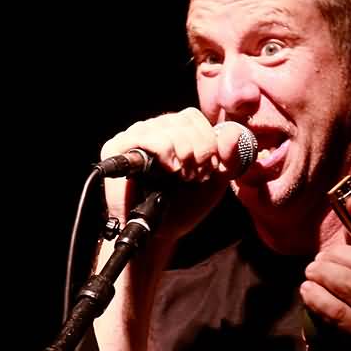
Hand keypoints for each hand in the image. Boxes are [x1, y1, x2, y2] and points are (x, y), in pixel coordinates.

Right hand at [100, 108, 248, 240]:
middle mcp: (153, 128)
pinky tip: (169, 170)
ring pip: (169, 128)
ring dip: (183, 156)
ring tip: (180, 178)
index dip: (207, 142)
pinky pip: (147, 137)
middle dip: (198, 152)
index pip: (193, 117)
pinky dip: (165, 153)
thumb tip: (234, 133)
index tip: (206, 170)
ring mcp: (134, 136)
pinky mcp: (116, 147)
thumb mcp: (215, 182)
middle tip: (193, 178)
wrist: (160, 233)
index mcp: (176, 131)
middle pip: (184, 120)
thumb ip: (230, 158)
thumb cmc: (185, 206)